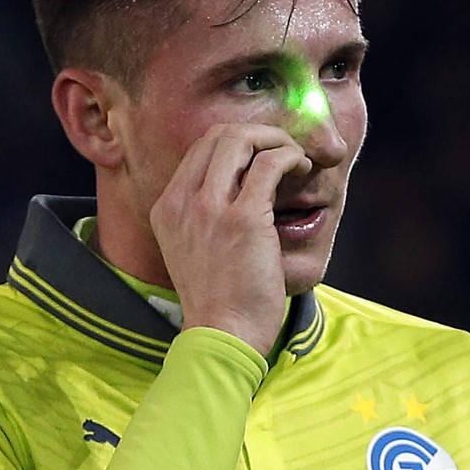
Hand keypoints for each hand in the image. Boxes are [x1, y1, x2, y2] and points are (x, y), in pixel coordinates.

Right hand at [150, 124, 311, 354]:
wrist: (222, 336)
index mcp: (167, 209)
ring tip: (294, 159)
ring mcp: (210, 208)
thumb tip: (234, 194)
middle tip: (281, 150)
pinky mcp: (244, 218)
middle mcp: (183, 202)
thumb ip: (202, 220)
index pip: (198, 150)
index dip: (235, 143)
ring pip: (242, 139)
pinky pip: (269, 164)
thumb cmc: (217, 302)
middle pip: (218, 135)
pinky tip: (301, 169)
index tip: (259, 157)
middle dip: (257, 133)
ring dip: (276, 140)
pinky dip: (290, 156)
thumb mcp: (191, 252)